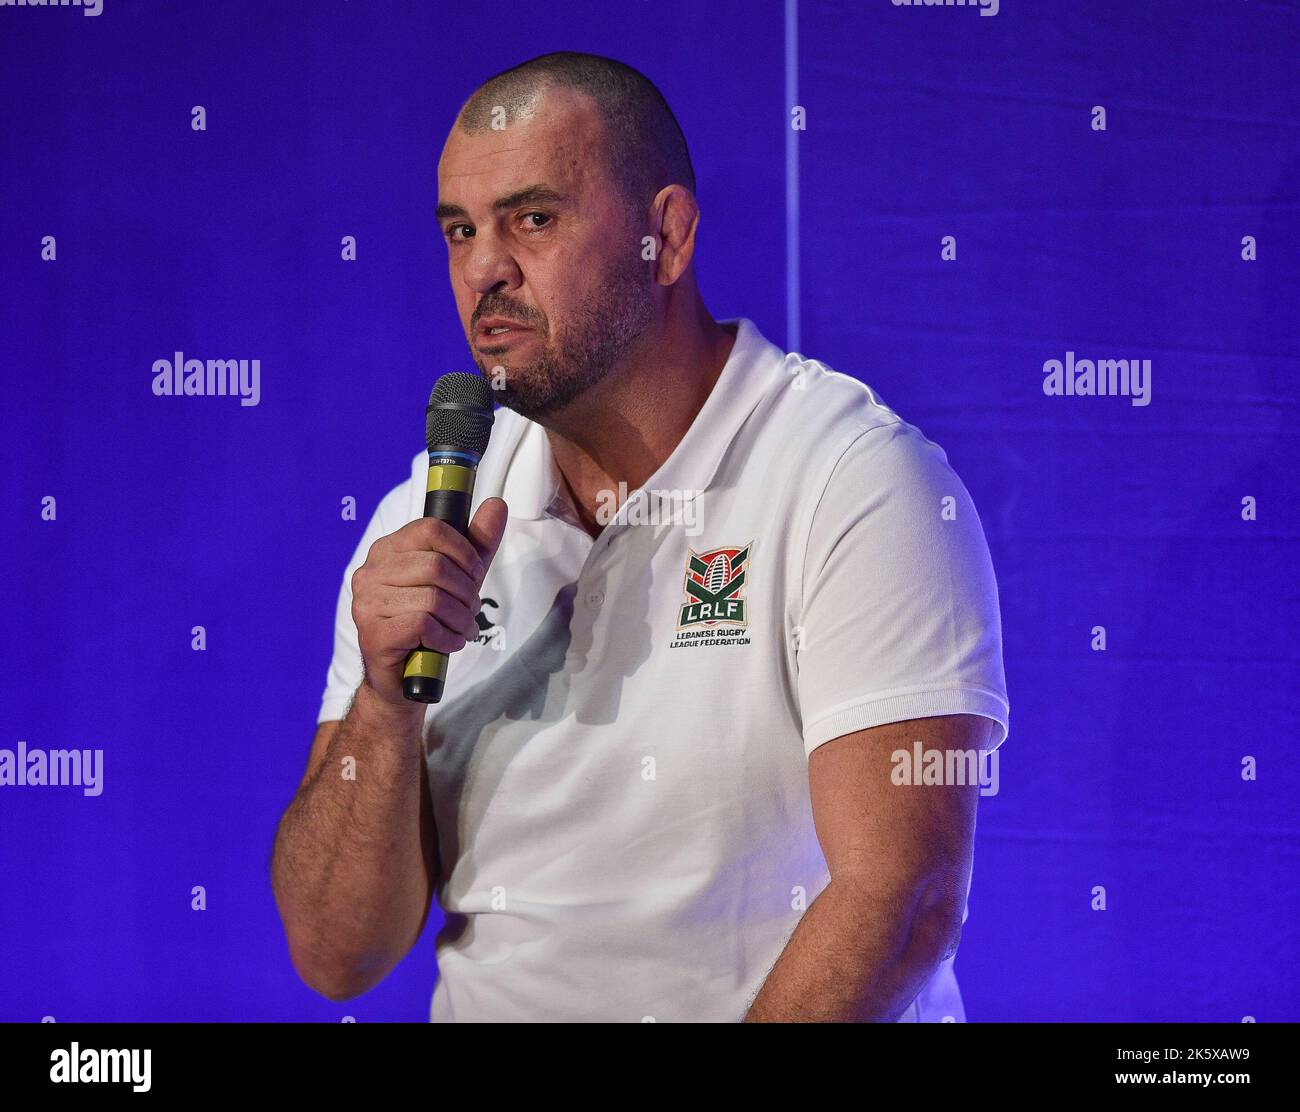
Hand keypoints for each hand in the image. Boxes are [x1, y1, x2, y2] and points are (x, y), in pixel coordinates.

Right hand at [350, 497, 508, 707]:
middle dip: (466, 592)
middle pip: (436, 566)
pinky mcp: (373, 633)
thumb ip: (477, 542)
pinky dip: (447, 638)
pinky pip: (424, 626)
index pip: (431, 528)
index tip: (474, 573)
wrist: (403, 677)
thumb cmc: (429, 621)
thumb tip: (497, 503)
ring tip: (461, 629)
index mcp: (387, 550)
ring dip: (460, 619)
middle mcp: (370, 572)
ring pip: (433, 598)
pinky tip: (447, 643)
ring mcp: (367, 603)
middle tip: (470, 610)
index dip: (464, 550)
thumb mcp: (459, 577)